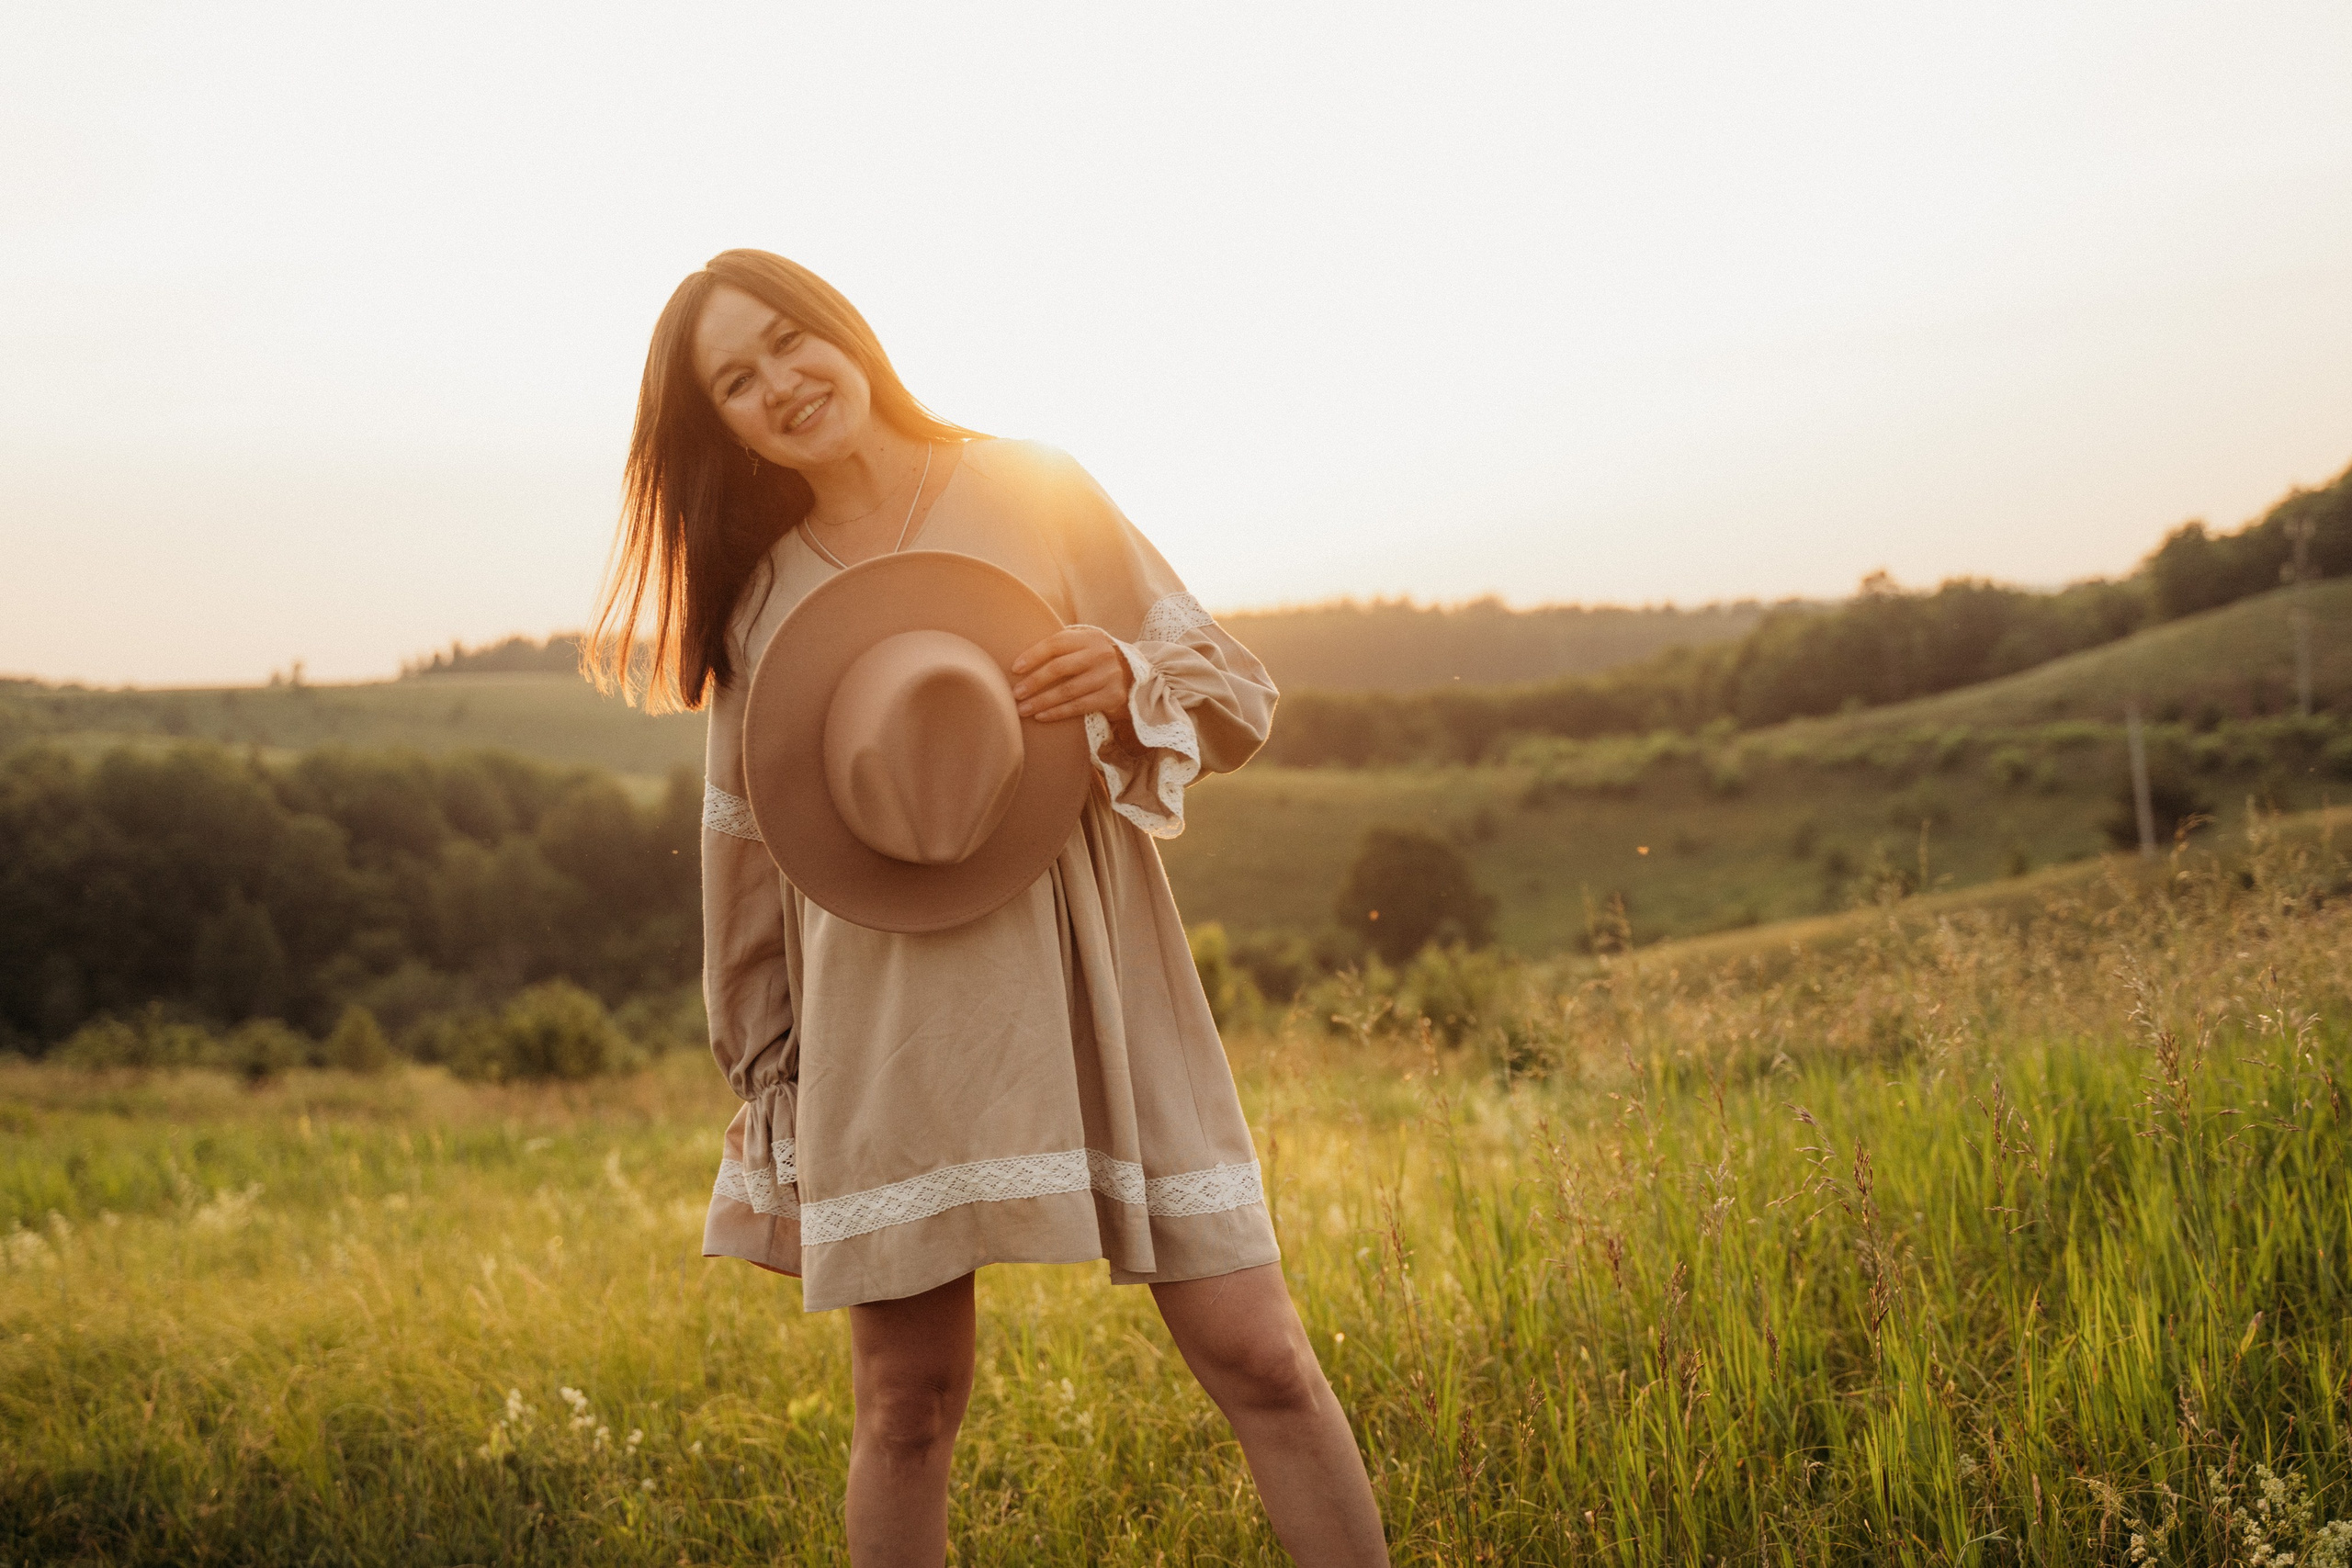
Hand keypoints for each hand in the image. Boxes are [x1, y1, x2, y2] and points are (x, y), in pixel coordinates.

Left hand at [1010, 627, 1132, 722]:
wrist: (1133, 675)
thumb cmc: (1095, 659)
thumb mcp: (1084, 644)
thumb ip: (1061, 645)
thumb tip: (1022, 657)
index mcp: (1090, 637)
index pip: (1056, 644)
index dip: (1033, 655)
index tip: (1015, 669)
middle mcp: (1101, 654)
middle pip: (1060, 668)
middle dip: (1034, 682)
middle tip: (1016, 694)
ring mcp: (1108, 676)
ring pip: (1068, 691)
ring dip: (1041, 702)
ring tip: (1022, 710)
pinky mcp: (1112, 696)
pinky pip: (1079, 707)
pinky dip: (1057, 713)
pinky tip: (1041, 717)